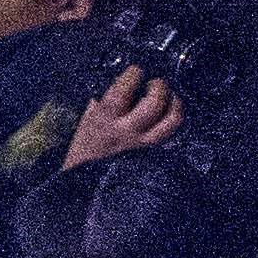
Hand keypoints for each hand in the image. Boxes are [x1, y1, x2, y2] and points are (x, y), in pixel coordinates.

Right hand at [61, 65, 185, 168]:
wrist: (86, 187)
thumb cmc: (83, 153)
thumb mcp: (84, 124)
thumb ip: (99, 106)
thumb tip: (112, 90)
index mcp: (104, 120)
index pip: (122, 92)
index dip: (133, 75)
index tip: (136, 70)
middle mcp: (126, 132)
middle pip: (153, 104)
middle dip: (159, 87)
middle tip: (156, 82)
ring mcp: (143, 144)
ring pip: (171, 121)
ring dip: (175, 103)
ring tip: (171, 97)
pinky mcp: (153, 154)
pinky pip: (171, 135)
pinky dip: (174, 120)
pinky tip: (170, 115)